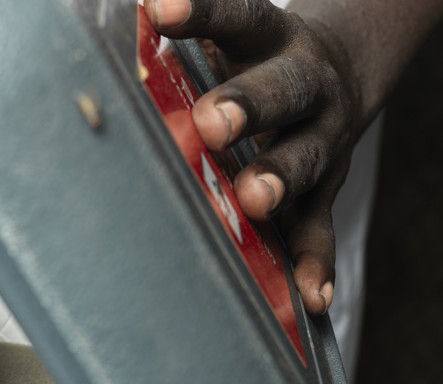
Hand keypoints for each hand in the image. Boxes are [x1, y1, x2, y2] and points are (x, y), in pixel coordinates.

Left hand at [144, 0, 363, 313]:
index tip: (159, 7)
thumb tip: (102, 54)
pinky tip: (313, 297)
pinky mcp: (326, 188)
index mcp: (268, 39)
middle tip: (210, 123)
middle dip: (247, 106)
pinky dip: (316, 262)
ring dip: (279, 180)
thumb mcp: (226, 41)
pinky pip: (321, 226)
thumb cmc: (250, 62)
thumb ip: (175, 54)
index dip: (200, 11)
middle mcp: (304, 82)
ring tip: (255, 201)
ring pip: (305, 158)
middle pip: (282, 89)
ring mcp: (321, 137)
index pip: (236, 15)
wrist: (340, 71)